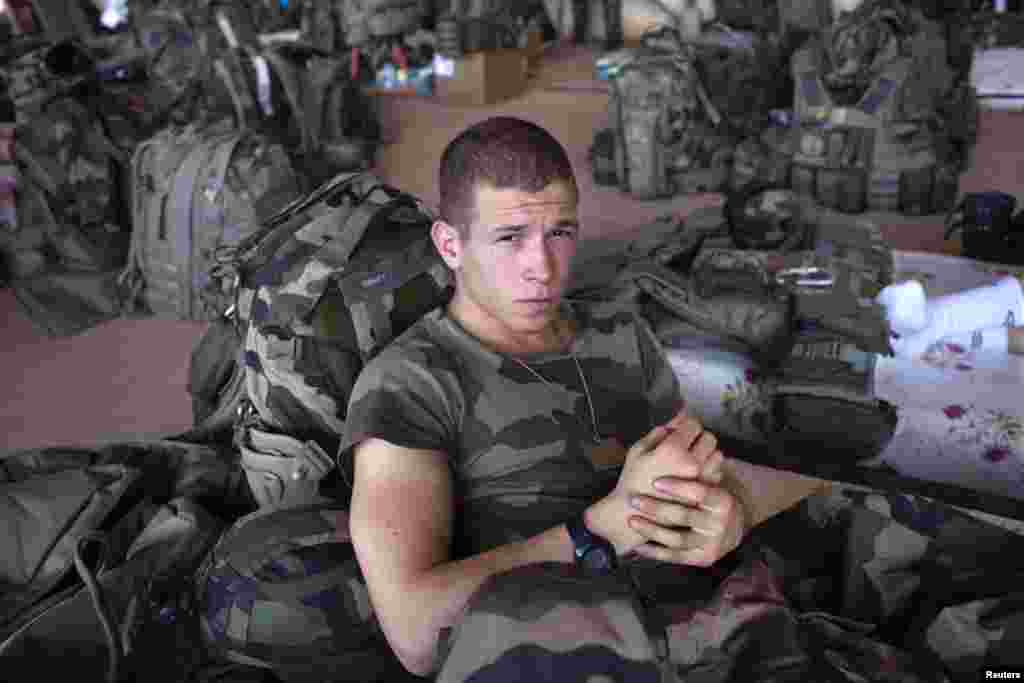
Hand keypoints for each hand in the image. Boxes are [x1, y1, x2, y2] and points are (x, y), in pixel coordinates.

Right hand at [585, 409, 735, 561]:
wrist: (633, 513)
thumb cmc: (632, 478)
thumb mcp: (638, 449)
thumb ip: (660, 431)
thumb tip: (680, 417)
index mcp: (673, 450)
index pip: (694, 424)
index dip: (686, 424)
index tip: (680, 430)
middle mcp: (692, 463)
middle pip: (709, 438)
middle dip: (699, 437)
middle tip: (687, 443)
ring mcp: (701, 480)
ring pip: (717, 454)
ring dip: (707, 453)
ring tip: (691, 458)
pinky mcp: (706, 494)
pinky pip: (717, 473)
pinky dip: (709, 469)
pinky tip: (694, 473)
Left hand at [627, 476, 745, 567]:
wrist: (731, 528)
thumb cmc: (712, 498)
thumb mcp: (711, 482)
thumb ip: (697, 468)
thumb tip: (672, 440)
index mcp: (722, 501)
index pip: (699, 492)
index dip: (677, 487)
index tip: (655, 482)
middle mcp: (719, 524)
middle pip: (685, 516)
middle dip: (657, 508)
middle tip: (634, 500)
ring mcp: (711, 544)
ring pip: (677, 539)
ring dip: (652, 530)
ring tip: (632, 521)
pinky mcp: (701, 559)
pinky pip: (674, 557)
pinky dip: (654, 552)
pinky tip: (638, 545)